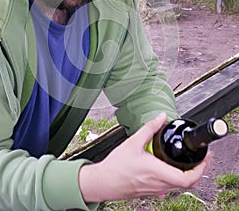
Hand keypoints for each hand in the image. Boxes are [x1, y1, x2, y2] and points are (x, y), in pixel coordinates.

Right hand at [79, 112, 211, 202]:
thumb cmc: (116, 167)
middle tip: (203, 157)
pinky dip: (177, 178)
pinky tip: (173, 168)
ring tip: (191, 161)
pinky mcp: (152, 191)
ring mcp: (156, 189)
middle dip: (199, 170)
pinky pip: (170, 187)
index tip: (205, 158)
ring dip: (189, 174)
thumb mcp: (132, 142)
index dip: (201, 169)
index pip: (187, 178)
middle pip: (188, 183)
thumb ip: (149, 128)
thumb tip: (161, 117)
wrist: (104, 182)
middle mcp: (159, 184)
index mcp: (156, 172)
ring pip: (180, 186)